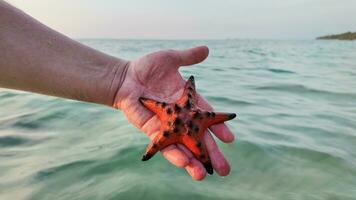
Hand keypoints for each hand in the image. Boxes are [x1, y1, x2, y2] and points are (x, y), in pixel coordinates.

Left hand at [113, 46, 234, 179]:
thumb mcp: (170, 59)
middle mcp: (180, 117)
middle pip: (198, 138)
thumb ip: (188, 57)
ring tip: (203, 175)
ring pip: (182, 146)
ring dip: (193, 161)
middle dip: (211, 154)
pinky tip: (184, 164)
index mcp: (188, 102)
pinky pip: (164, 144)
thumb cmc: (146, 68)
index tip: (229, 139)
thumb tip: (206, 49)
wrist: (124, 76)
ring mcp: (167, 125)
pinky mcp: (153, 130)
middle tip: (224, 170)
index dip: (218, 128)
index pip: (207, 117)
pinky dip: (173, 154)